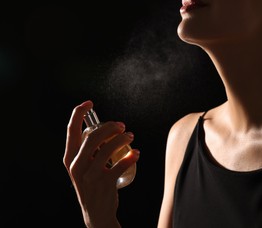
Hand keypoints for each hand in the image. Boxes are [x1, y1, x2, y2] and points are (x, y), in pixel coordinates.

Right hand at [63, 100, 139, 227]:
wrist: (96, 212)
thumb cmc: (92, 183)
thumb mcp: (84, 166)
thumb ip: (89, 149)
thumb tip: (106, 127)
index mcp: (70, 158)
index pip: (71, 130)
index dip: (79, 113)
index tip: (89, 103)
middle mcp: (77, 166)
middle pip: (92, 137)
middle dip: (109, 127)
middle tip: (122, 126)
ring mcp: (90, 176)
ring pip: (107, 149)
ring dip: (122, 139)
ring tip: (131, 137)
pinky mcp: (104, 184)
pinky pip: (119, 165)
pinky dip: (131, 157)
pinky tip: (136, 153)